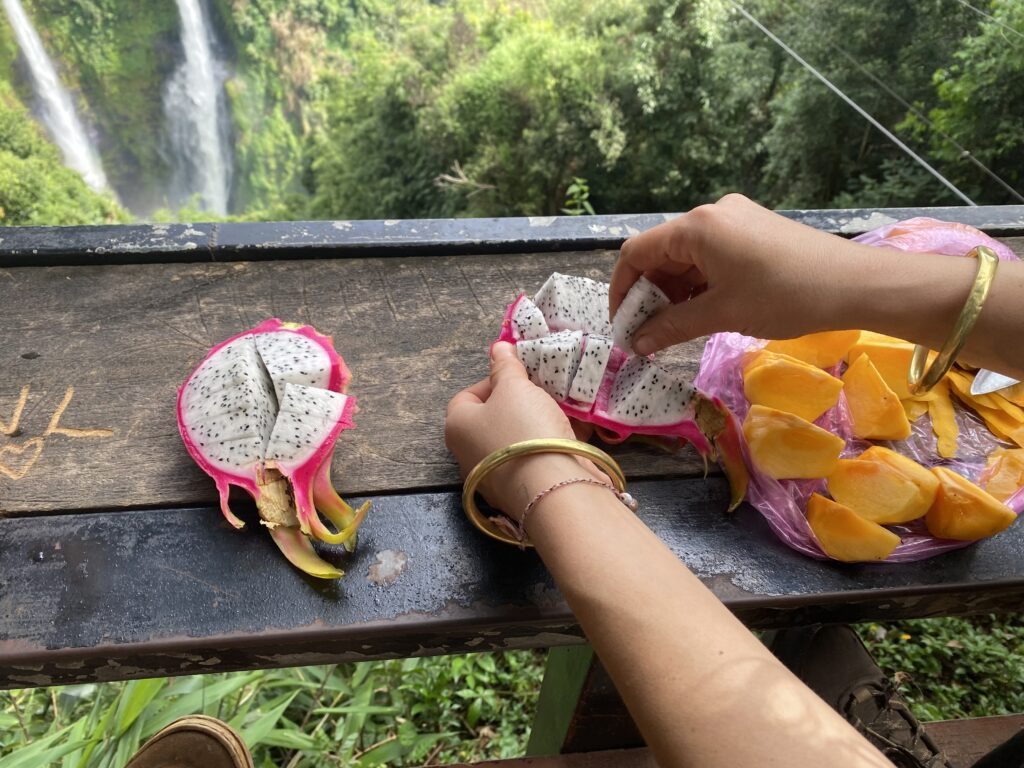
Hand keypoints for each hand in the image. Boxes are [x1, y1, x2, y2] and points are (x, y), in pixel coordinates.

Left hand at [445, 342, 604, 519]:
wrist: (553, 488)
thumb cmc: (524, 431)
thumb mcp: (514, 387)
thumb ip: (506, 367)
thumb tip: (497, 348)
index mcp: (457, 428)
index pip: (467, 396)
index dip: (493, 381)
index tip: (518, 375)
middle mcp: (468, 455)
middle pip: (493, 419)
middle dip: (519, 402)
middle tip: (541, 391)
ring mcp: (495, 477)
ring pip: (517, 440)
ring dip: (538, 422)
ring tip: (562, 407)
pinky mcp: (523, 491)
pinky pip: (535, 459)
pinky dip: (552, 444)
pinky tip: (574, 431)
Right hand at [610, 194, 864, 354]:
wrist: (856, 284)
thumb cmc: (785, 296)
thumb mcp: (722, 313)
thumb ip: (672, 326)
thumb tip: (636, 343)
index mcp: (697, 226)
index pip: (636, 252)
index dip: (622, 290)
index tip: (623, 326)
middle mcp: (711, 215)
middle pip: (661, 253)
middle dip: (649, 294)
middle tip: (648, 334)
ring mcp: (734, 220)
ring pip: (686, 257)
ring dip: (674, 292)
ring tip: (675, 329)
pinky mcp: (753, 231)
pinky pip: (711, 256)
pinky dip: (699, 284)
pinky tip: (704, 311)